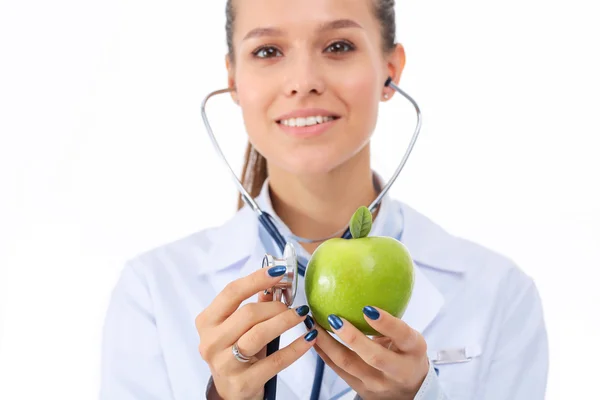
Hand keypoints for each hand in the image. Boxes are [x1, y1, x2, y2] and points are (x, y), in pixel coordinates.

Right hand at [195, 266, 317, 399]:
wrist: (231, 392)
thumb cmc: (236, 351)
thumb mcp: (239, 327)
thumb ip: (254, 304)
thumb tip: (275, 280)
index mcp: (207, 321)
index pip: (231, 293)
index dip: (256, 279)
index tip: (279, 271)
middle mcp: (210, 342)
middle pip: (248, 314)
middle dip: (276, 306)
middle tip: (293, 306)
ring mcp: (224, 364)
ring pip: (259, 335)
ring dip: (285, 322)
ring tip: (302, 316)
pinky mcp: (243, 383)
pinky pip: (275, 361)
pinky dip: (296, 348)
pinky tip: (309, 338)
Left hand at [308, 306, 428, 399]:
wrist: (409, 390)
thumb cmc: (405, 354)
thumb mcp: (408, 337)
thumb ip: (390, 320)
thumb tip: (364, 284)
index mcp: (413, 350)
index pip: (403, 335)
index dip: (386, 322)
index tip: (368, 308)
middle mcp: (398, 370)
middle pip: (374, 356)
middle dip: (351, 337)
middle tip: (333, 317)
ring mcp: (378, 383)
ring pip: (348, 364)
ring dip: (327, 343)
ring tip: (314, 324)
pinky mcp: (362, 390)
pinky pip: (338, 370)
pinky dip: (323, 352)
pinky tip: (313, 337)